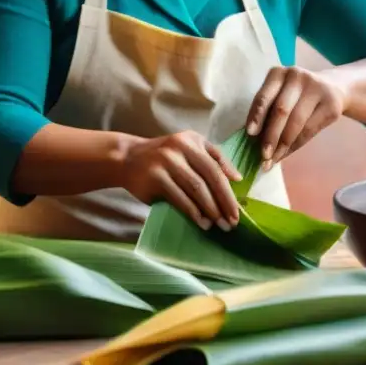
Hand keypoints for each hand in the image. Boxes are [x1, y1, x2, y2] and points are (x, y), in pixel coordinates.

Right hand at [119, 131, 241, 231]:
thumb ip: (213, 159)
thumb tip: (237, 178)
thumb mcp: (188, 149)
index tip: (238, 210)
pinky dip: (193, 212)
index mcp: (192, 140)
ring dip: (210, 210)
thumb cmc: (163, 157)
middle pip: (209, 178)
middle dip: (224, 202)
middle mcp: (180, 147)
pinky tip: (201, 222)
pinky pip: (179, 198)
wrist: (127, 158)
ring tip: (219, 224)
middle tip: (232, 222)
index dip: (228, 190)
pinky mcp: (156, 177)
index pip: (216, 167)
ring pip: (196, 189)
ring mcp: (167, 162)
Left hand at [246, 66, 346, 169]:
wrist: (333, 87)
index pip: (264, 96)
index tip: (250, 134)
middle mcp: (297, 77)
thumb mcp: (280, 94)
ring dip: (283, 145)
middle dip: (271, 136)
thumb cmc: (296, 95)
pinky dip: (295, 145)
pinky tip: (287, 153)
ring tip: (273, 159)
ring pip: (296, 123)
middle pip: (281, 110)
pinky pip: (309, 130)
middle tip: (263, 156)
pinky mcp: (331, 105)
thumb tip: (253, 141)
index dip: (257, 115)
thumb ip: (267, 111)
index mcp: (278, 73)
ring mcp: (317, 89)